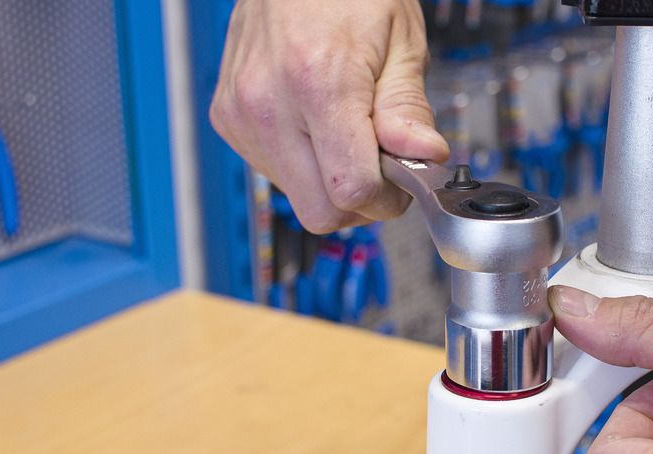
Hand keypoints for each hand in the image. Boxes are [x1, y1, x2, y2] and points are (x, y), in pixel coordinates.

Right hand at [210, 0, 448, 231]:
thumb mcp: (400, 42)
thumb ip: (409, 109)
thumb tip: (425, 157)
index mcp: (317, 82)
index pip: (352, 190)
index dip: (387, 199)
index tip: (403, 181)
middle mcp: (268, 104)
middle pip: (320, 212)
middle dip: (359, 201)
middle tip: (379, 165)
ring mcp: (241, 114)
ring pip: (297, 198)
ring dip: (330, 182)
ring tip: (345, 131)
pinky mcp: (227, 118)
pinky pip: (274, 173)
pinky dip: (304, 164)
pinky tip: (316, 126)